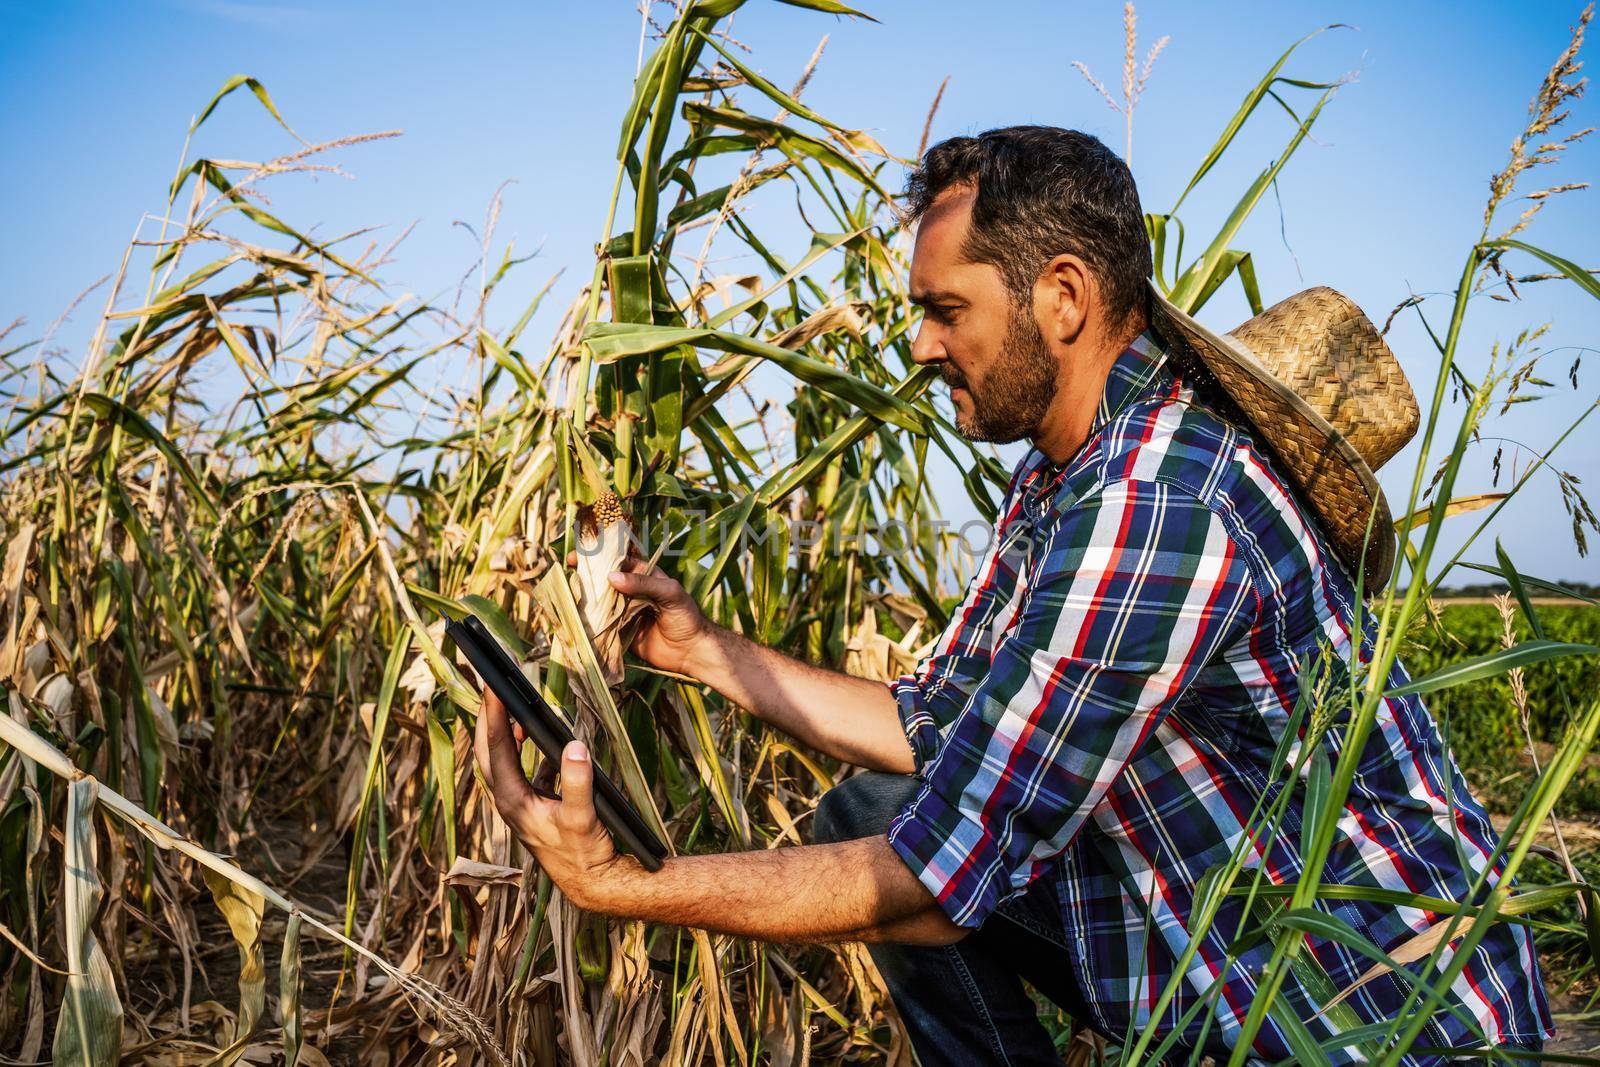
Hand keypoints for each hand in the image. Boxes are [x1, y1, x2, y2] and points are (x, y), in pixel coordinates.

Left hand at [473, 685, 618, 908]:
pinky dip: (525, 750)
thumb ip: (578, 781)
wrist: (592, 883)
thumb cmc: (585, 854)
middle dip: (487, 718)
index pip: (496, 748)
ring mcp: (520, 804)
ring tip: (510, 707)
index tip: (492, 685)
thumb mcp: (583, 817)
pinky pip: (522, 770)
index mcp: (514, 801)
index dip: (493, 714)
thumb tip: (574, 745)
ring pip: (501, 761)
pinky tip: (541, 739)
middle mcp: (510, 801)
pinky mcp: (534, 807)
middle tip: (490, 688)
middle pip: (486, 752)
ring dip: (503, 733)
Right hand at [567, 552, 711, 676]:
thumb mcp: (670, 592)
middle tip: (567, 573)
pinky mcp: (621, 633)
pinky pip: (602, 626)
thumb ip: (643, 583)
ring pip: (601, 603)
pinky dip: (590, 623)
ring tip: (566, 594)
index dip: (598, 558)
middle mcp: (631, 593)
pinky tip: (575, 618)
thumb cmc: (687, 616)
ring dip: (585, 600)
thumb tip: (612, 577)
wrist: (692, 651)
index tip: (578, 557)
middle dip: (586, 577)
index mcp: (643, 576)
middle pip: (604, 582)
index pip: (617, 562)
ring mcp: (624, 613)